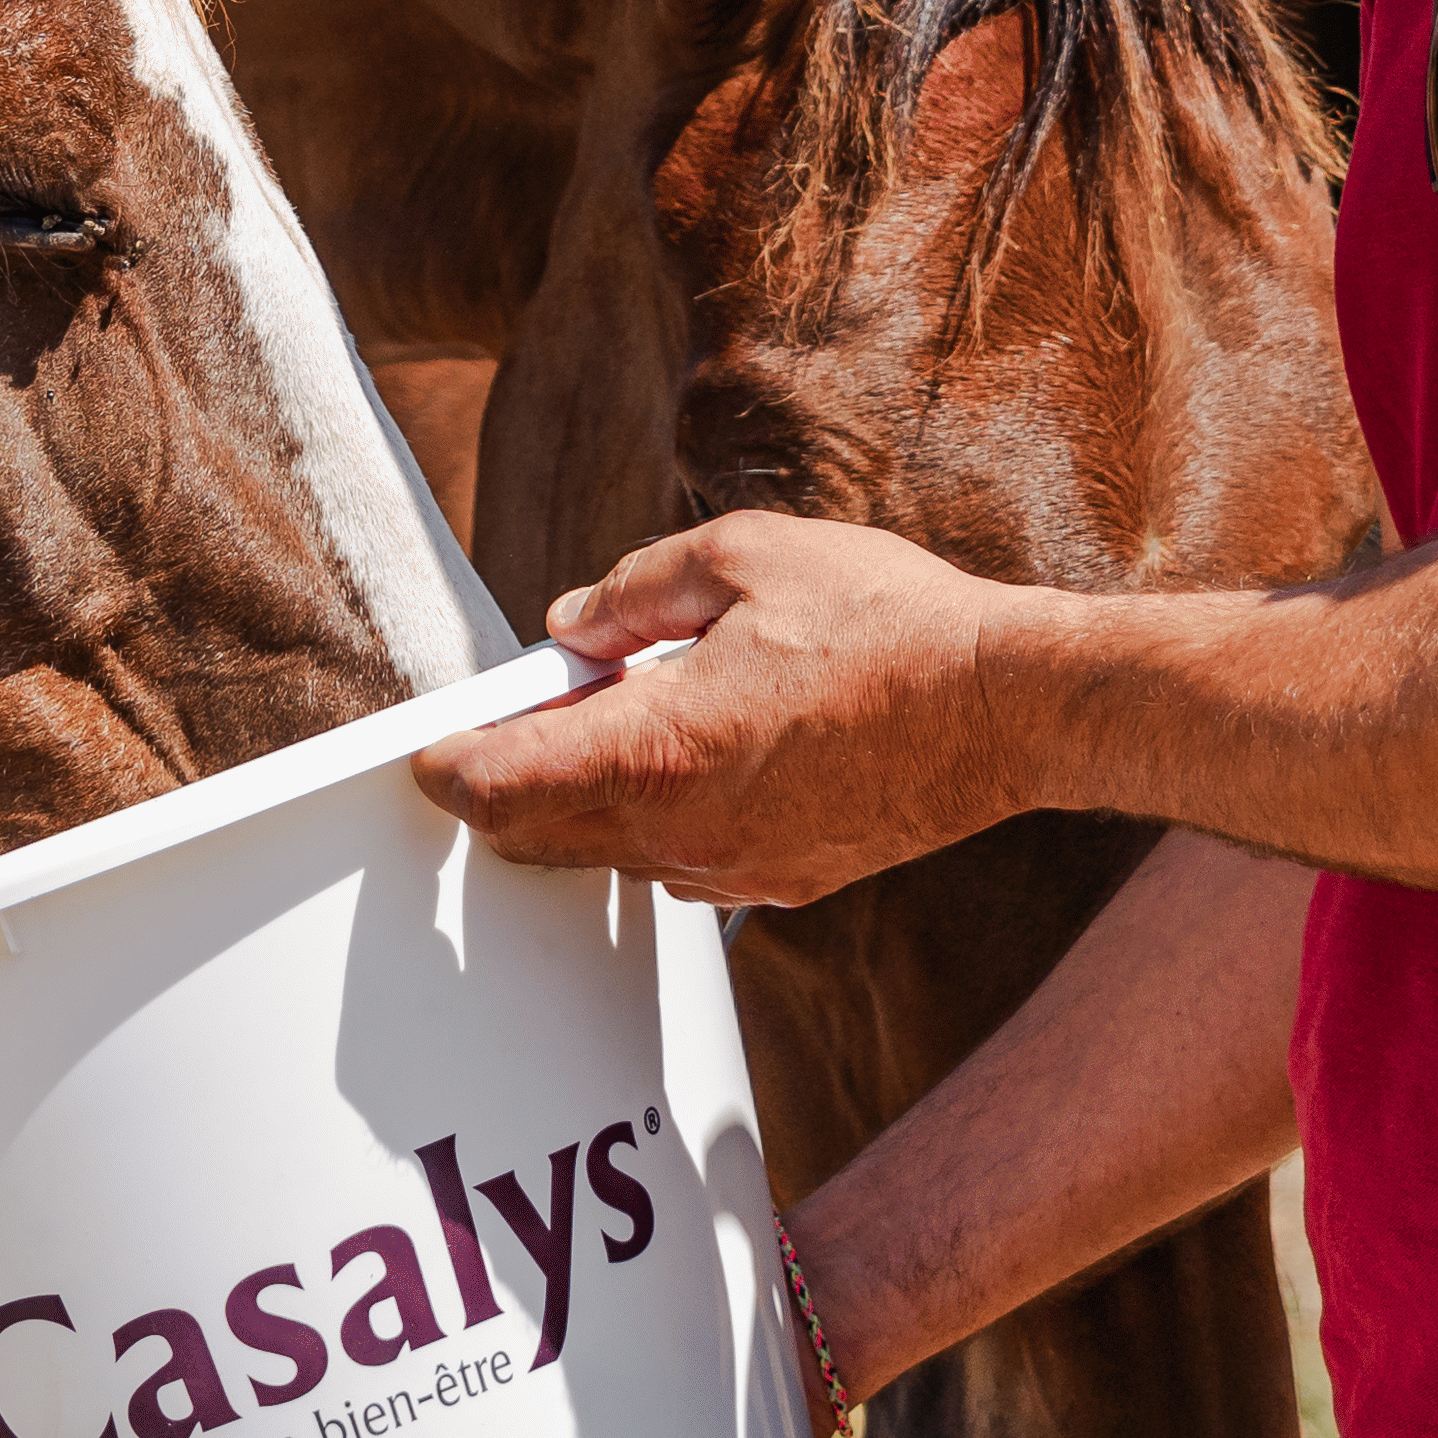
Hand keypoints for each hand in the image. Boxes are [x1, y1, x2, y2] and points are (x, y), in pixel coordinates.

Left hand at [408, 512, 1028, 907]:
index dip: (448, 768)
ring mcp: (733, 868)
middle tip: (521, 718)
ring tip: (627, 714)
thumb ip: (635, 591)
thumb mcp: (744, 557)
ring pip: (610, 854)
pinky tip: (698, 752)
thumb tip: (573, 626)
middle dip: (505, 786)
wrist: (1008, 705)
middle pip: (537, 838)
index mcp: (656, 749)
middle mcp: (682, 832)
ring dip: (589, 799)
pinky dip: (658, 817)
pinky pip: (681, 862)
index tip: (430, 750)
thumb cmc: (886, 621)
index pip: (500, 786)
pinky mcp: (783, 880)